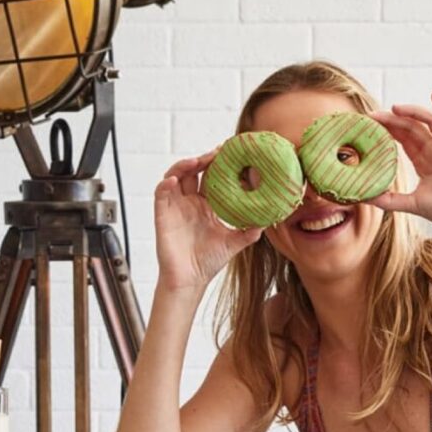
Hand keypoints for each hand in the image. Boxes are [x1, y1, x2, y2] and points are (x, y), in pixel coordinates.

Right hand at [154, 150, 263, 291]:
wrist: (190, 280)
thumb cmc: (208, 262)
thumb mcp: (235, 242)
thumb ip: (250, 230)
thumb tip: (270, 220)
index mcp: (206, 205)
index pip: (211, 176)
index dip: (218, 163)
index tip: (230, 151)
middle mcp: (190, 202)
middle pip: (193, 171)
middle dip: (203, 158)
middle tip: (216, 152)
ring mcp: (175, 207)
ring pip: (175, 176)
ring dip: (184, 165)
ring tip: (196, 161)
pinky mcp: (163, 215)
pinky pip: (161, 194)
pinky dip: (166, 184)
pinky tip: (174, 180)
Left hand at [368, 92, 431, 236]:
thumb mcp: (411, 203)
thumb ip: (389, 200)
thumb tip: (365, 198)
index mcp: (423, 161)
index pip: (402, 139)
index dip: (387, 130)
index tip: (369, 125)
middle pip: (410, 128)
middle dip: (392, 120)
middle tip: (373, 116)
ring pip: (427, 121)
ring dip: (411, 112)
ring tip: (393, 108)